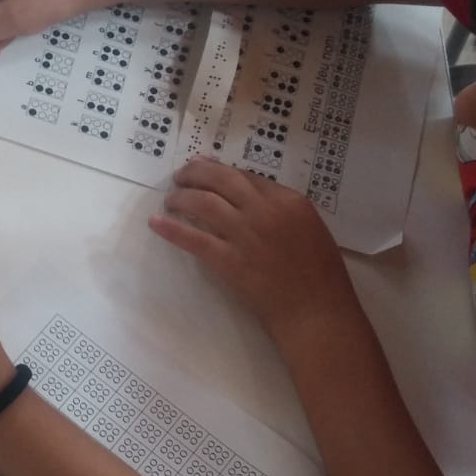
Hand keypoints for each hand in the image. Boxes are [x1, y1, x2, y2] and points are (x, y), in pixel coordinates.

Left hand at [149, 159, 361, 346]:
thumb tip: (247, 197)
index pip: (244, 176)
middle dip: (195, 173)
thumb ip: (281, 209)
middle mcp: (265, 211)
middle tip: (179, 176)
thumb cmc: (318, 273)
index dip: (217, 169)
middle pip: (221, 180)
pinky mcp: (229, 261)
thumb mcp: (308, 227)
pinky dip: (171, 229)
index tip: (202, 166)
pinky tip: (156, 222)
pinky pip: (194, 239)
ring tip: (170, 199)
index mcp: (289, 200)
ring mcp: (245, 235)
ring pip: (203, 204)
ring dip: (181, 197)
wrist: (314, 309)